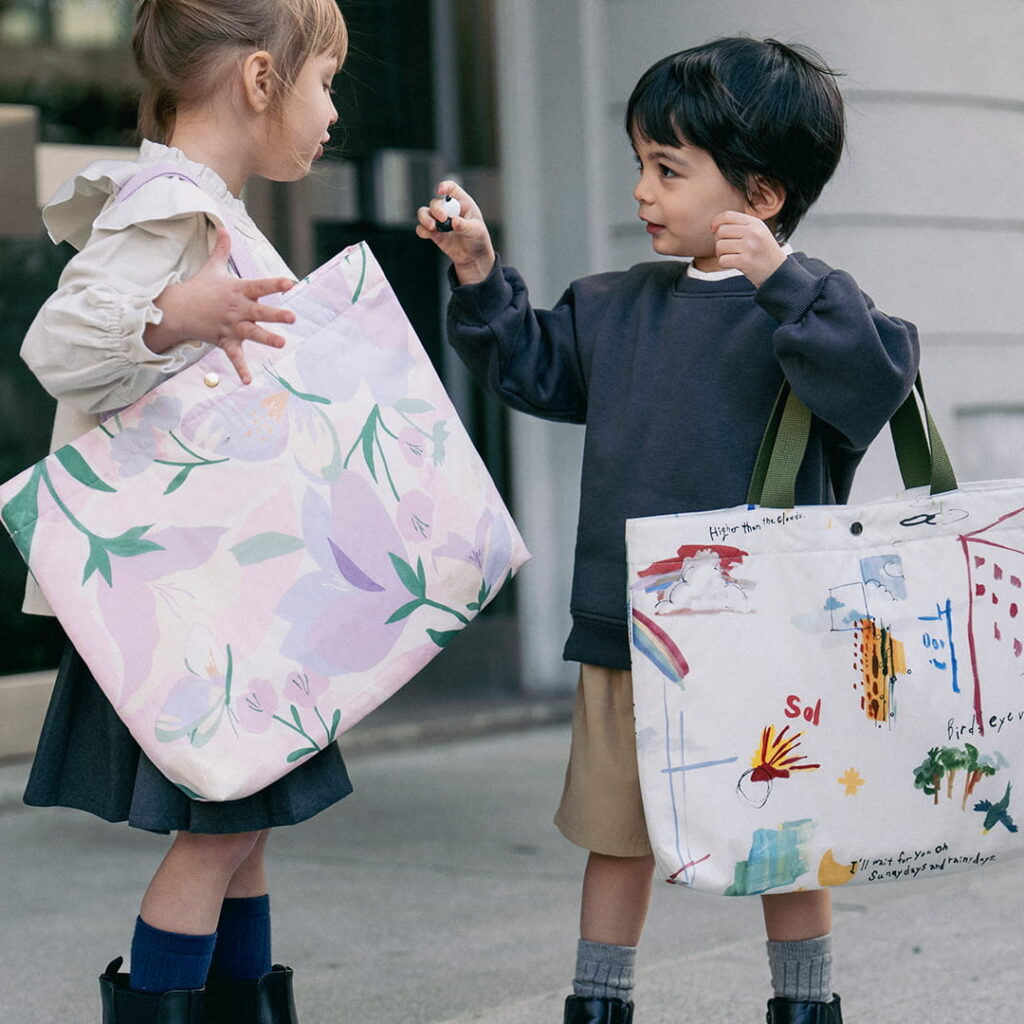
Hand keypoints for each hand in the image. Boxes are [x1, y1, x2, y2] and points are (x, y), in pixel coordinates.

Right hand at [144, 227, 295, 384]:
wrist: (177, 308)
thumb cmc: (200, 288)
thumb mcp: (212, 268)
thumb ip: (222, 249)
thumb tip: (223, 226)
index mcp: (239, 291)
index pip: (260, 286)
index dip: (275, 284)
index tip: (291, 283)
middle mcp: (237, 308)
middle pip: (259, 311)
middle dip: (276, 314)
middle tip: (293, 317)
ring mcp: (230, 325)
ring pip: (251, 333)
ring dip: (266, 338)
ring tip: (281, 344)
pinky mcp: (223, 340)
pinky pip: (234, 356)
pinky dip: (240, 368)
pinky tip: (248, 380)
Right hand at [415, 180, 495, 284]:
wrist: (473, 257)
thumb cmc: (478, 239)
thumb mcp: (477, 231)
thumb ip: (465, 226)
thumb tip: (454, 221)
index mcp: (462, 203)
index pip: (452, 189)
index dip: (445, 187)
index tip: (440, 191)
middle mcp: (449, 210)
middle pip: (436, 202)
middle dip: (436, 209)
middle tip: (442, 219)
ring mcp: (439, 221)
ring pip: (424, 213)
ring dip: (425, 218)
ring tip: (432, 227)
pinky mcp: (434, 233)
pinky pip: (422, 229)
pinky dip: (423, 231)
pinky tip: (429, 234)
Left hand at [710, 211, 786, 287]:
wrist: (778, 272)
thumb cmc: (763, 253)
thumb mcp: (758, 232)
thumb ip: (740, 226)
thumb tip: (715, 227)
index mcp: (755, 223)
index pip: (727, 215)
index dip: (715, 222)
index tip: (713, 230)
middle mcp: (753, 232)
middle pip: (721, 231)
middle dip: (719, 241)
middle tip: (727, 249)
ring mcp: (749, 246)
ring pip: (720, 246)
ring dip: (721, 254)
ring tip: (731, 257)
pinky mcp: (745, 261)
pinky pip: (722, 260)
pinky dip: (724, 264)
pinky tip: (733, 264)